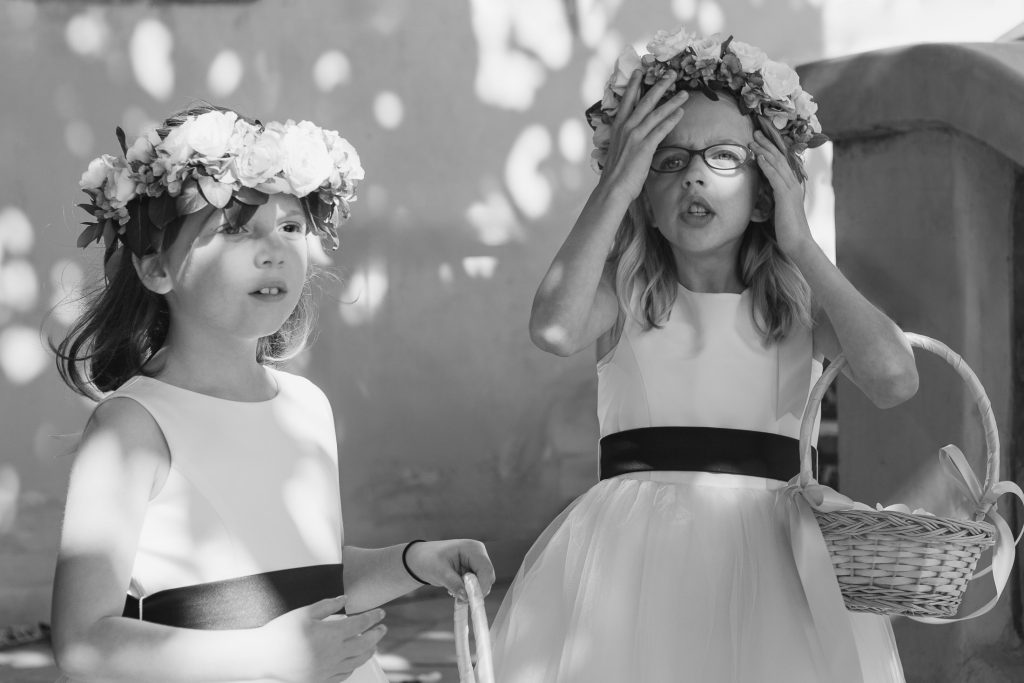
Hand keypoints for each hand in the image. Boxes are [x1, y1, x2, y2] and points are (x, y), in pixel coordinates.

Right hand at [262, 596, 385, 681]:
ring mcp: (328, 669)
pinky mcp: (320, 680)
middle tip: (383, 628)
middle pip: (365, 644)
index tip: (381, 612)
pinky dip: (353, 665)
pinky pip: (344, 674)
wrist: (262, 657)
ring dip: (369, 651)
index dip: (373, 617)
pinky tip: (354, 660)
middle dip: (377, 634)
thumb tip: (345, 599)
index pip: (360, 624)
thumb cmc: (281, 632)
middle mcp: (333, 654)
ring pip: (357, 661)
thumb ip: (327, 605)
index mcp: (331, 634)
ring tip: (373, 644)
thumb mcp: (304, 613)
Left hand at [405, 539, 494, 600]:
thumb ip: (453, 583)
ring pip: (484, 583)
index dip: (481, 586)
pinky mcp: (474, 570)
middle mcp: (478, 554)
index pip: (485, 569)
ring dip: (472, 592)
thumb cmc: (429, 559)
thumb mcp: (439, 571)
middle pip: (488, 577)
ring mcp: (477, 562)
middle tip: (461, 599)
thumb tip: (466, 598)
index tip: (470, 600)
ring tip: (454, 591)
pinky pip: (478, 585)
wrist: (422, 559)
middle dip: (476, 590)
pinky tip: (456, 589)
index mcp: (472, 548)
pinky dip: (469, 591)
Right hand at [597, 69, 688, 202]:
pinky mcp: (645, 146)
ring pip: (656, 113)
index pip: (627, 100)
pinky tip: (680, 113)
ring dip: (672, 101)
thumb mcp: (618, 150)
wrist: (612, 188)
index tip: (640, 71)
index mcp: (617, 127)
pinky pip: (661, 129)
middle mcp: (626, 127)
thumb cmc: (615, 173)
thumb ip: (626, 139)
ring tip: (684, 93)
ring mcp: (635, 136)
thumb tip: (633, 137)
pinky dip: (671, 120)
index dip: (634, 85)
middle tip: (671, 74)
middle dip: (659, 86)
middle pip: (645, 101)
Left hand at [751, 130, 813, 255]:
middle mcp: (793, 184)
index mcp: (791, 186)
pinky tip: (759, 157)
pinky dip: (767, 166)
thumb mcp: (779, 210)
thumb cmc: (788, 230)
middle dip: (766, 144)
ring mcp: (790, 189)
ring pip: (776, 164)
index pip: (781, 163)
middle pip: (779, 158)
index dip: (770, 150)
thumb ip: (774, 199)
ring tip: (753, 140)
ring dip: (764, 150)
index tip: (759, 140)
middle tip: (755, 132)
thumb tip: (764, 193)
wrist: (799, 243)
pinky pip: (775, 177)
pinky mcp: (785, 196)